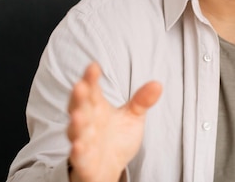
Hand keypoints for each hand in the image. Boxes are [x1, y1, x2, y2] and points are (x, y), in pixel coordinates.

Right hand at [67, 63, 161, 181]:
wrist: (109, 168)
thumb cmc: (117, 138)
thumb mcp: (133, 117)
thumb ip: (142, 101)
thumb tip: (157, 84)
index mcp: (97, 107)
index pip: (92, 90)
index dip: (91, 78)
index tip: (93, 66)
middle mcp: (87, 122)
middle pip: (80, 107)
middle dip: (79, 97)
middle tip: (80, 85)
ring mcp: (83, 141)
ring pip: (76, 131)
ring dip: (76, 124)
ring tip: (77, 116)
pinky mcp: (84, 162)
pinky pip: (79, 157)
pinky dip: (78, 152)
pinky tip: (78, 146)